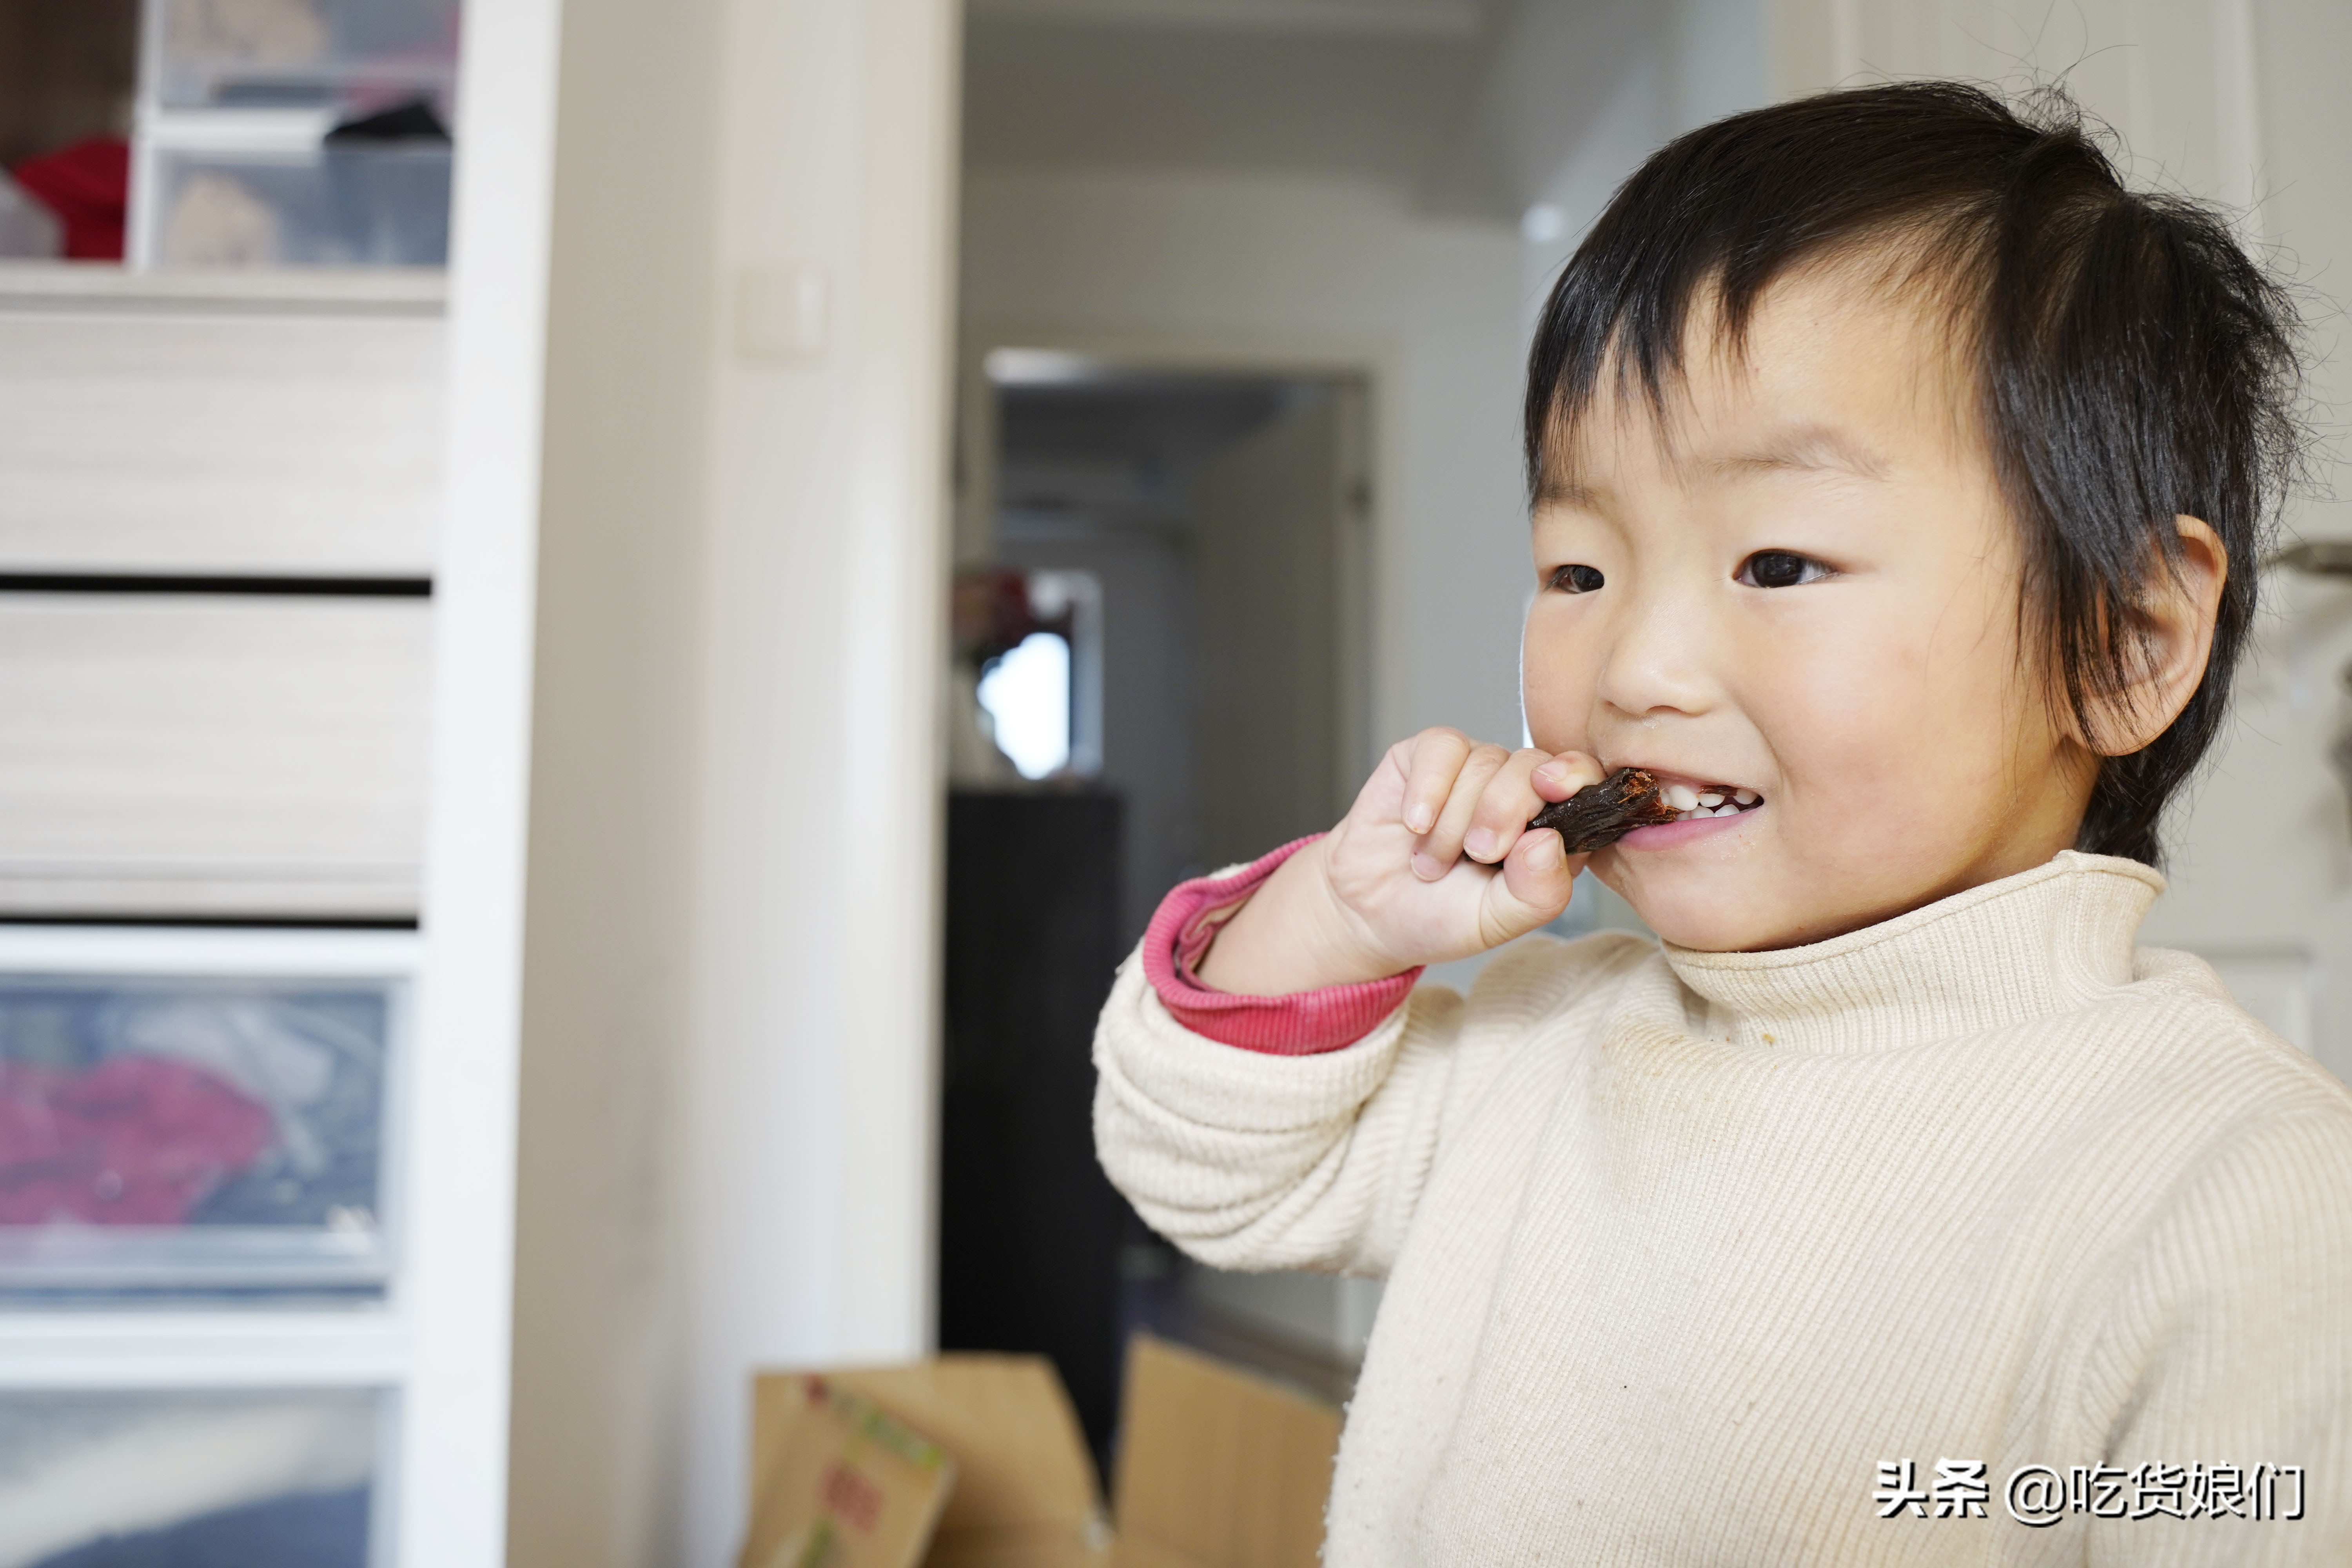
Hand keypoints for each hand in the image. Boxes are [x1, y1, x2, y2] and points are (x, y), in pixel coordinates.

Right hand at [1195, 730, 1603, 995]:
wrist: (1368, 911)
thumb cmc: (1440, 915)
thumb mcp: (1495, 922)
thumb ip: (1536, 892)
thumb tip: (1550, 843)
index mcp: (1553, 827)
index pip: (1585, 784)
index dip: (1575, 779)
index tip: (1552, 790)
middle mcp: (1520, 790)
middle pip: (1533, 768)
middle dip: (1503, 812)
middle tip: (1477, 855)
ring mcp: (1476, 767)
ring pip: (1484, 763)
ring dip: (1453, 822)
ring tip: (1431, 862)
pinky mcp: (1430, 755)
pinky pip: (1442, 749)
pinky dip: (1428, 790)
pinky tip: (1414, 824)